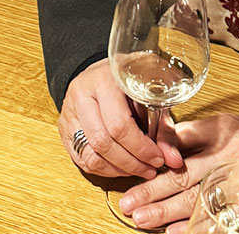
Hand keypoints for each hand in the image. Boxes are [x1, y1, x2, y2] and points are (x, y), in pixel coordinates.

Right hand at [57, 59, 181, 178]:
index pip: (119, 124)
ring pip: (90, 155)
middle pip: (102, 142)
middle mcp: (82, 95)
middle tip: (150, 169)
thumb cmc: (130, 78)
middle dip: (131, 163)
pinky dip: (104, 169)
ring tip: (137, 169)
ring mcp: (69, 112)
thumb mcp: (151, 92)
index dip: (140, 148)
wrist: (102, 69)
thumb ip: (163, 126)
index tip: (157, 158)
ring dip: (117, 170)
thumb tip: (173, 160)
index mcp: (105, 80)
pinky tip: (120, 167)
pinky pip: (82, 159)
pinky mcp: (64, 128)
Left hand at [118, 114, 238, 232]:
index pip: (182, 147)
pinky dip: (197, 229)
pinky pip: (220, 221)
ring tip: (144, 220)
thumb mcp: (226, 123)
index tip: (136, 171)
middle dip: (154, 194)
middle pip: (185, 179)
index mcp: (221, 135)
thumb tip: (163, 143)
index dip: (157, 163)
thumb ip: (194, 133)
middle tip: (131, 204)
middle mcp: (229, 160)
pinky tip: (177, 233)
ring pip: (198, 203)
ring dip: (169, 214)